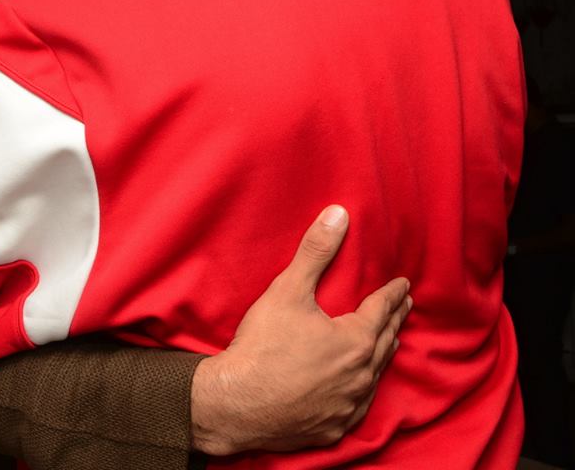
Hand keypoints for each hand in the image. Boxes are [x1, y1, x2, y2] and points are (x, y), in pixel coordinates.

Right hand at [190, 205, 411, 454]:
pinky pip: (359, 406)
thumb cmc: (263, 345)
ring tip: (388, 342)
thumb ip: (315, 250)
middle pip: (385, 342)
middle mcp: (359, 376)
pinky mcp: (332, 427)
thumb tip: (338, 214)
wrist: (236, 403)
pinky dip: (365, 389)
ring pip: (375, 376)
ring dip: (383, 354)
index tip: (403, 285)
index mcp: (355, 341)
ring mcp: (347, 406)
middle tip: (403, 308)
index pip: (381, 310)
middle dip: (394, 321)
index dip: (392, 294)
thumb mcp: (288, 289)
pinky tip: (360, 387)